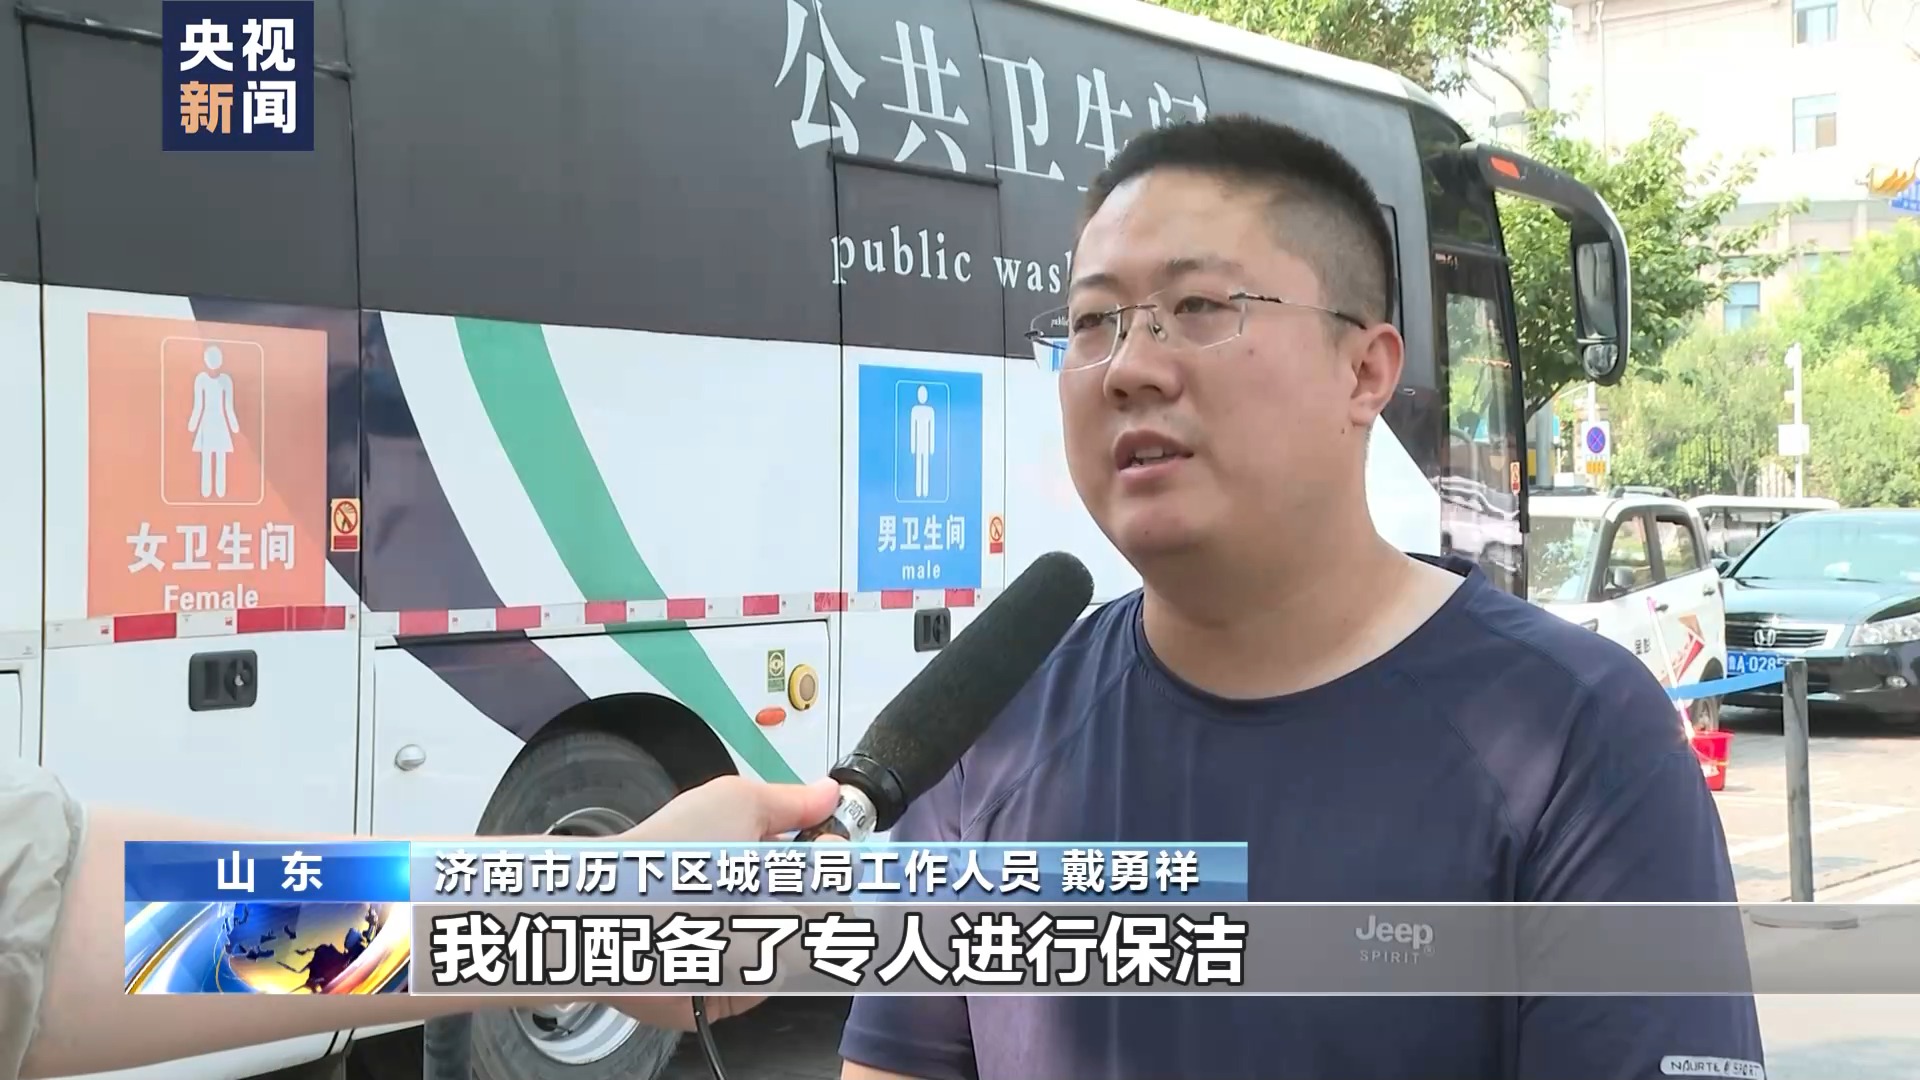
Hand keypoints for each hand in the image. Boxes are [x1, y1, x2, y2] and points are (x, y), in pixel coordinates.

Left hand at [604, 775, 840, 1028]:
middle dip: (819, 890)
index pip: (831, 860)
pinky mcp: (740, 987)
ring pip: (811, 942)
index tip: (828, 845)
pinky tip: (743, 940)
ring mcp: (754, 945)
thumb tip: (830, 791)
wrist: (620, 904)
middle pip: (831, 905)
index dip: (837, 853)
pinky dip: (770, 960)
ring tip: (750, 908)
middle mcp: (764, 902)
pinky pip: (780, 979)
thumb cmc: (677, 847)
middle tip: (785, 879)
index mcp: (766, 857)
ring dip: (792, 923)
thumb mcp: (736, 800)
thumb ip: (791, 800)